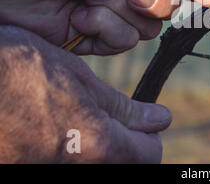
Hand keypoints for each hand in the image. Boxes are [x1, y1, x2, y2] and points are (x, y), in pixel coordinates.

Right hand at [0, 26, 171, 162]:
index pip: (149, 154)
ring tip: (74, 118)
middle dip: (124, 143)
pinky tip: (50, 128)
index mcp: (96, 145)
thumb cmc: (19, 69)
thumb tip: (159, 119)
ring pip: (92, 164)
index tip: (144, 120)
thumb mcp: (78, 79)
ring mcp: (44, 172)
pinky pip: (60, 163)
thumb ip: (122, 107)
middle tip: (108, 118)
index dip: (150, 135)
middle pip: (121, 164)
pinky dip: (66, 151)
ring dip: (94, 146)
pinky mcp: (22, 167)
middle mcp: (73, 170)